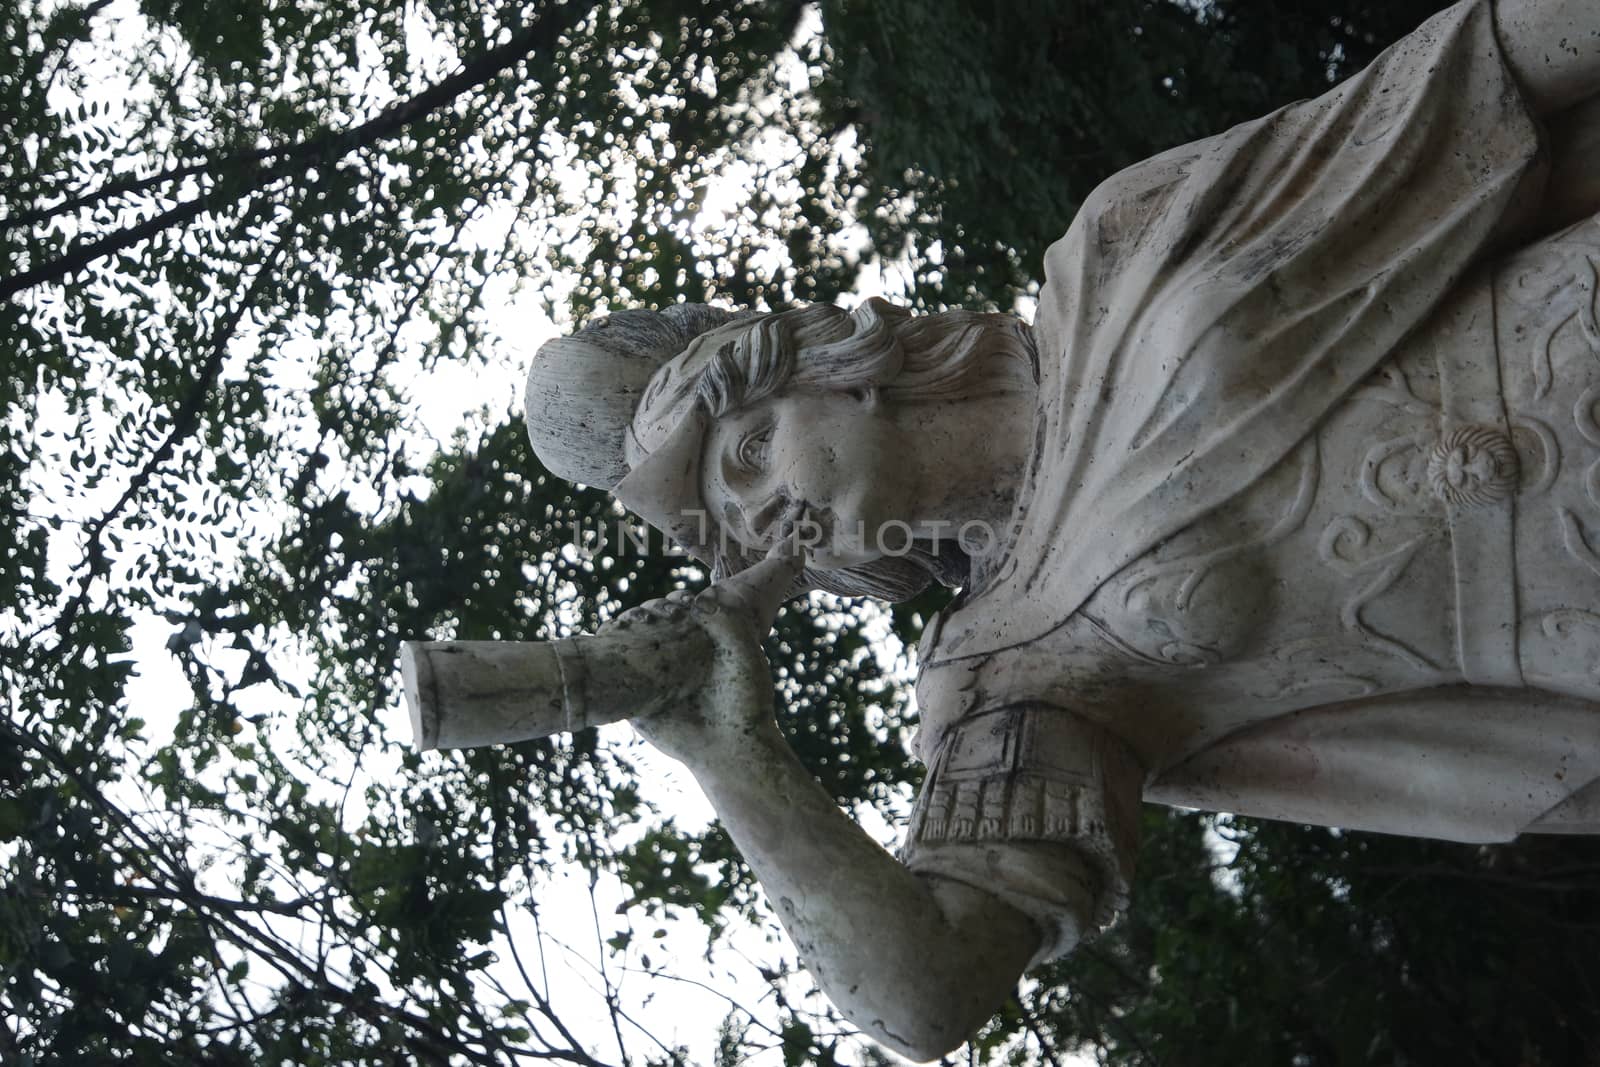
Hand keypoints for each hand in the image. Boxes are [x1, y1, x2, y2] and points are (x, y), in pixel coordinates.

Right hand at [608, 553, 804, 765]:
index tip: (682, 603)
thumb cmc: (745, 701)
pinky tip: (610, 639)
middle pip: (650, 621)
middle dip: (649, 610)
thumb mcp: (744, 652)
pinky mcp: (636, 698)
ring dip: (624, 624)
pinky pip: (613, 673)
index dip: (676, 601)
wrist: (731, 748)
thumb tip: (696, 600)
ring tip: (633, 623)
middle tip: (660, 616)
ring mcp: (654, 677)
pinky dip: (606, 653)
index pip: (680, 610)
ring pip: (628, 641)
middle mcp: (675, 657)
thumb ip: (726, 620)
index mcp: (700, 643)